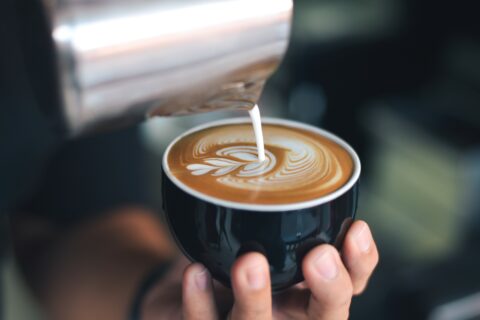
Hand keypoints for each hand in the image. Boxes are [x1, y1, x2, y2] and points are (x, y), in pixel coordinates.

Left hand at [142, 220, 377, 319]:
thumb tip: (290, 166)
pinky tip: (196, 272)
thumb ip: (283, 215)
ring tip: (250, 262)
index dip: (359, 264)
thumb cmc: (234, 258)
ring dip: (255, 298)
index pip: (349, 285)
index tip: (355, 229)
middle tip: (319, 255)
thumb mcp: (266, 236)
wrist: (189, 287)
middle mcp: (285, 314)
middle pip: (323, 317)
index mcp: (305, 294)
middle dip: (330, 287)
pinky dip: (200, 300)